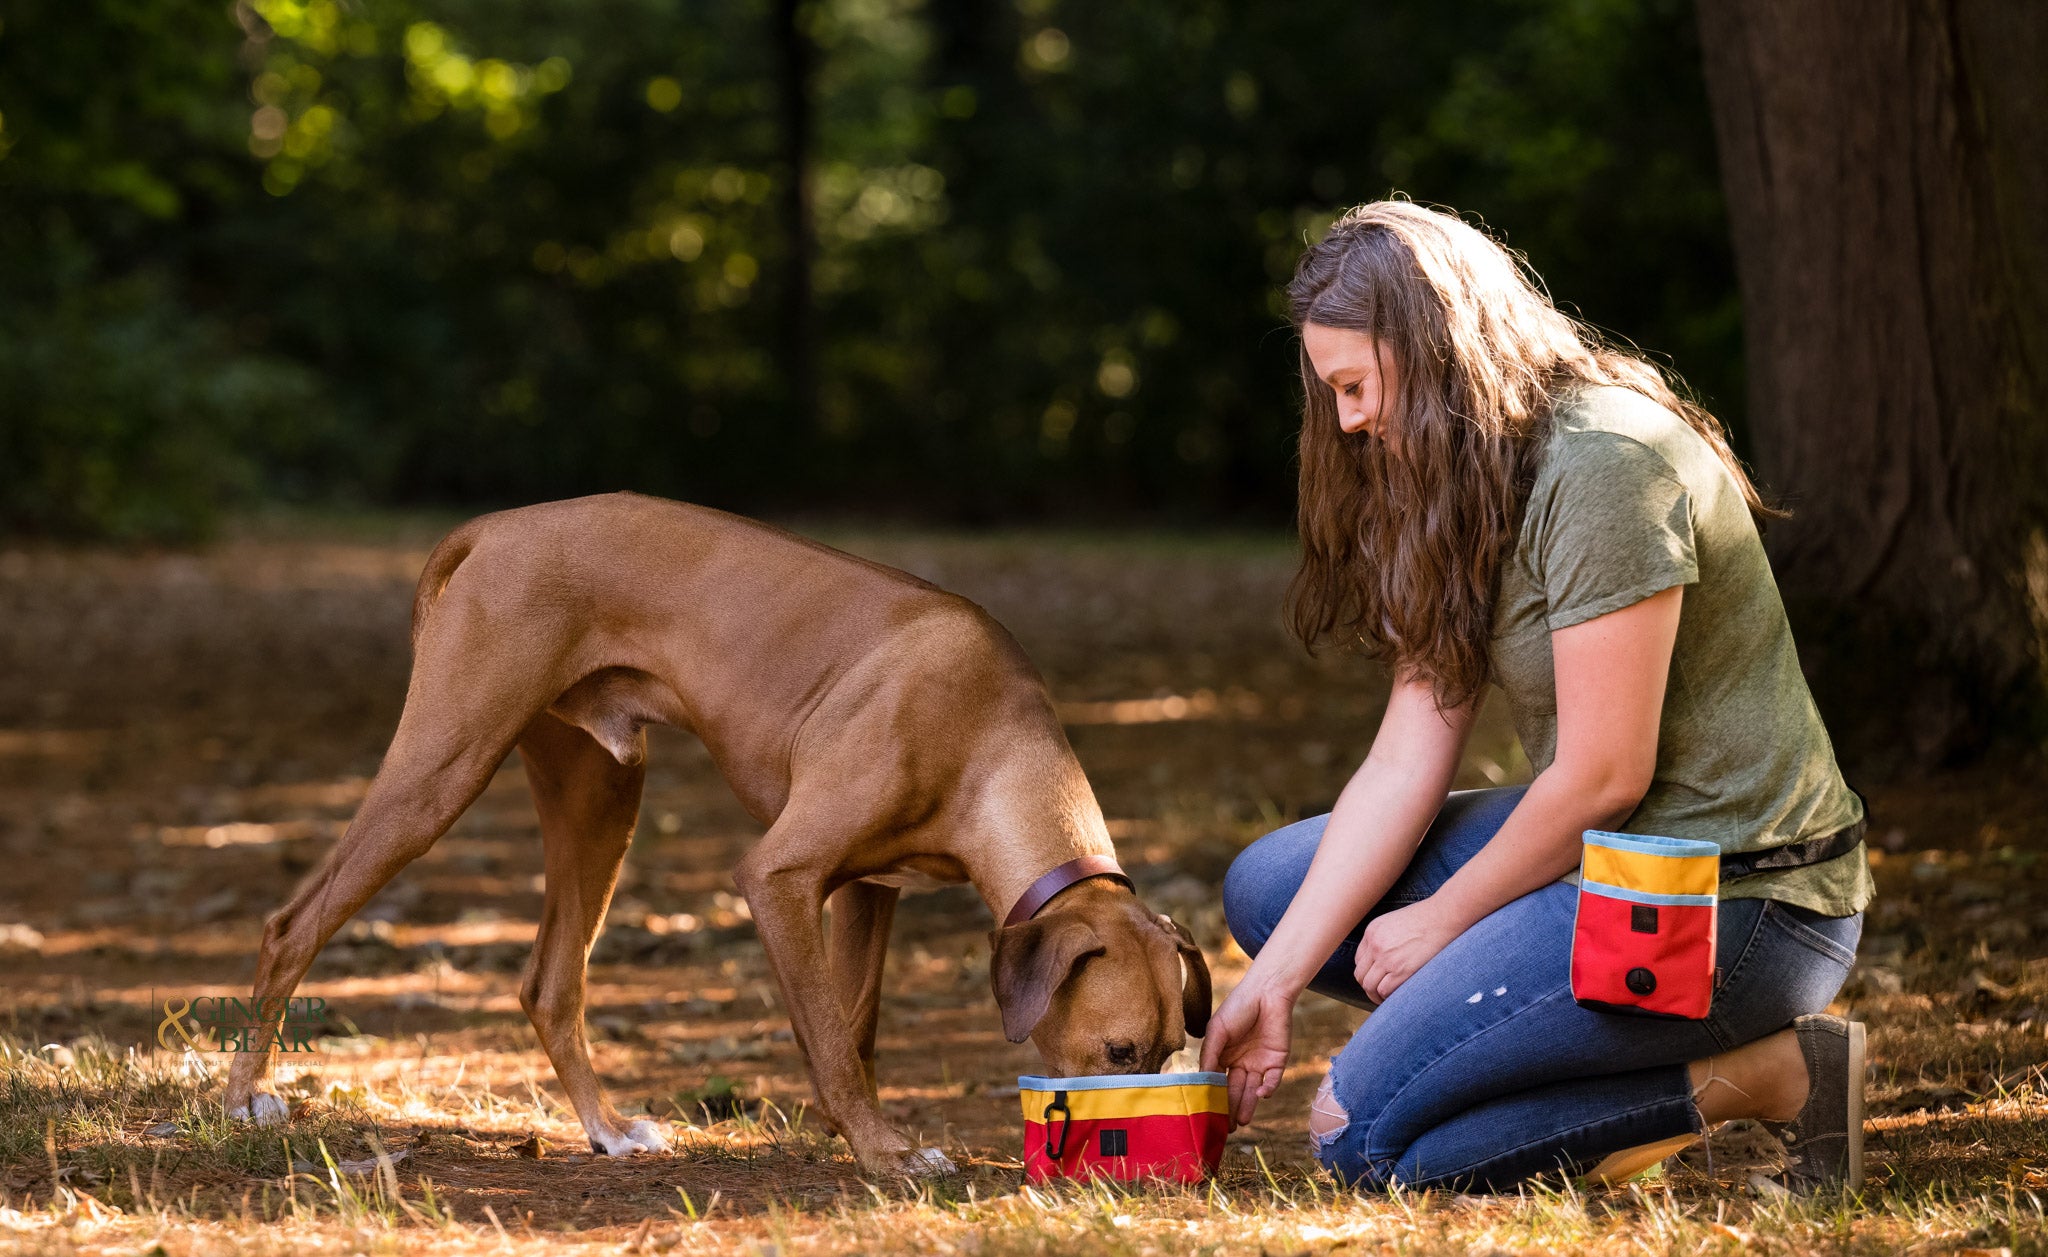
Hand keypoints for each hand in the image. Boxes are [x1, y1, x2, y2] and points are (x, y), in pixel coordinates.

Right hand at [1200, 975, 1294, 1128]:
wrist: (1267, 992)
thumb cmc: (1238, 1007)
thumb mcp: (1217, 1030)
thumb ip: (1210, 1056)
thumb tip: (1202, 1082)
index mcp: (1223, 1056)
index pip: (1217, 1082)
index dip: (1213, 1098)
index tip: (1208, 1114)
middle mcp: (1240, 1063)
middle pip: (1234, 1090)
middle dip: (1230, 1108)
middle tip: (1225, 1128)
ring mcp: (1259, 1064)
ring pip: (1252, 1090)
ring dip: (1248, 1105)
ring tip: (1241, 1122)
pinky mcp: (1277, 1062)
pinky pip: (1272, 1081)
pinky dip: (1267, 1089)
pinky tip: (1261, 1094)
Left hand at [1353, 898, 1460, 1002]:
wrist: (1444, 916)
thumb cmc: (1428, 919)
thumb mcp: (1396, 922)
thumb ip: (1385, 938)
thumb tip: (1386, 957)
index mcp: (1372, 931)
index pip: (1360, 960)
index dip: (1368, 973)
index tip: (1378, 979)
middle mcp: (1375, 945)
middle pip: (1360, 975)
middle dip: (1369, 986)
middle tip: (1381, 993)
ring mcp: (1386, 958)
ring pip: (1369, 986)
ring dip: (1376, 996)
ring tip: (1388, 999)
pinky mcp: (1401, 969)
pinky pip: (1384, 990)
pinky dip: (1388, 998)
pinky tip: (1397, 997)